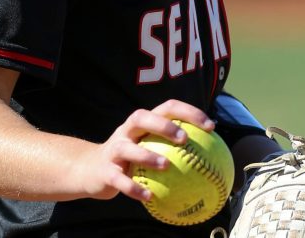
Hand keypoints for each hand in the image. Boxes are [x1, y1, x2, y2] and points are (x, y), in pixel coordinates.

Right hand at [78, 100, 214, 201]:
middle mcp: (127, 130)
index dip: (189, 112)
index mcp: (142, 123)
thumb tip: (215, 158)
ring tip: (166, 166)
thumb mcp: (149, 148)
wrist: (89, 171)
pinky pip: (119, 179)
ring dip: (147, 155)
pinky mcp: (105, 170)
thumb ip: (175, 149)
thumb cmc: (130, 160)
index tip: (210, 126)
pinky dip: (133, 188)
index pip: (167, 107)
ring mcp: (113, 149)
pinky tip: (149, 196)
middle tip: (184, 139)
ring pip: (127, 147)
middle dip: (163, 125)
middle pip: (142, 118)